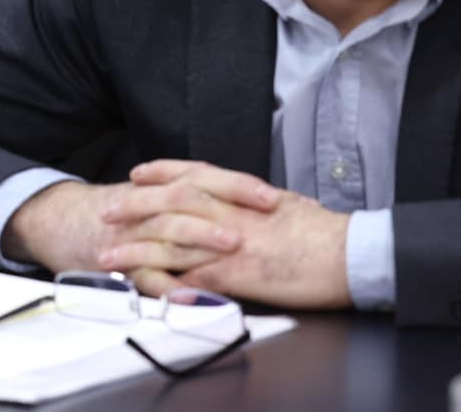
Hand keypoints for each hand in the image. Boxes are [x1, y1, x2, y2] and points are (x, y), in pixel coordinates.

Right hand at [2, 162, 281, 274]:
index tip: (273, 196)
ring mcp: (132, 234)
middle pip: (191, 196)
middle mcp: (147, 205)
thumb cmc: (111, 213)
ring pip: (169, 231)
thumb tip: (239, 210)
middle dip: (230, 205)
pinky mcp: (118, 263)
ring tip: (232, 248)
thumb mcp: (149, 197)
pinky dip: (167, 286)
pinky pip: (143, 275)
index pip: (205, 178)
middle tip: (264, 217)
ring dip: (201, 238)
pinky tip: (189, 295)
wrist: (56, 221)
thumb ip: (187, 199)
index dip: (239, 185)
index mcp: (160, 188)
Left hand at [109, 161, 351, 309]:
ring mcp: (232, 243)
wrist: (352, 253)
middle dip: (135, 207)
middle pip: (171, 204)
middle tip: (107, 211)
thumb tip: (244, 203)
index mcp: (244, 194)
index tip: (138, 175)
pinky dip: (166, 283)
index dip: (162, 173)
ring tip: (108, 257)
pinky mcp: (239, 274)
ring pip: (172, 242)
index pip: (194, 175)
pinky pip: (192, 279)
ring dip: (136, 250)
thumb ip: (256, 204)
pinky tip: (143, 288)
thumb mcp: (287, 205)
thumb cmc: (327, 233)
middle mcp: (232, 214)